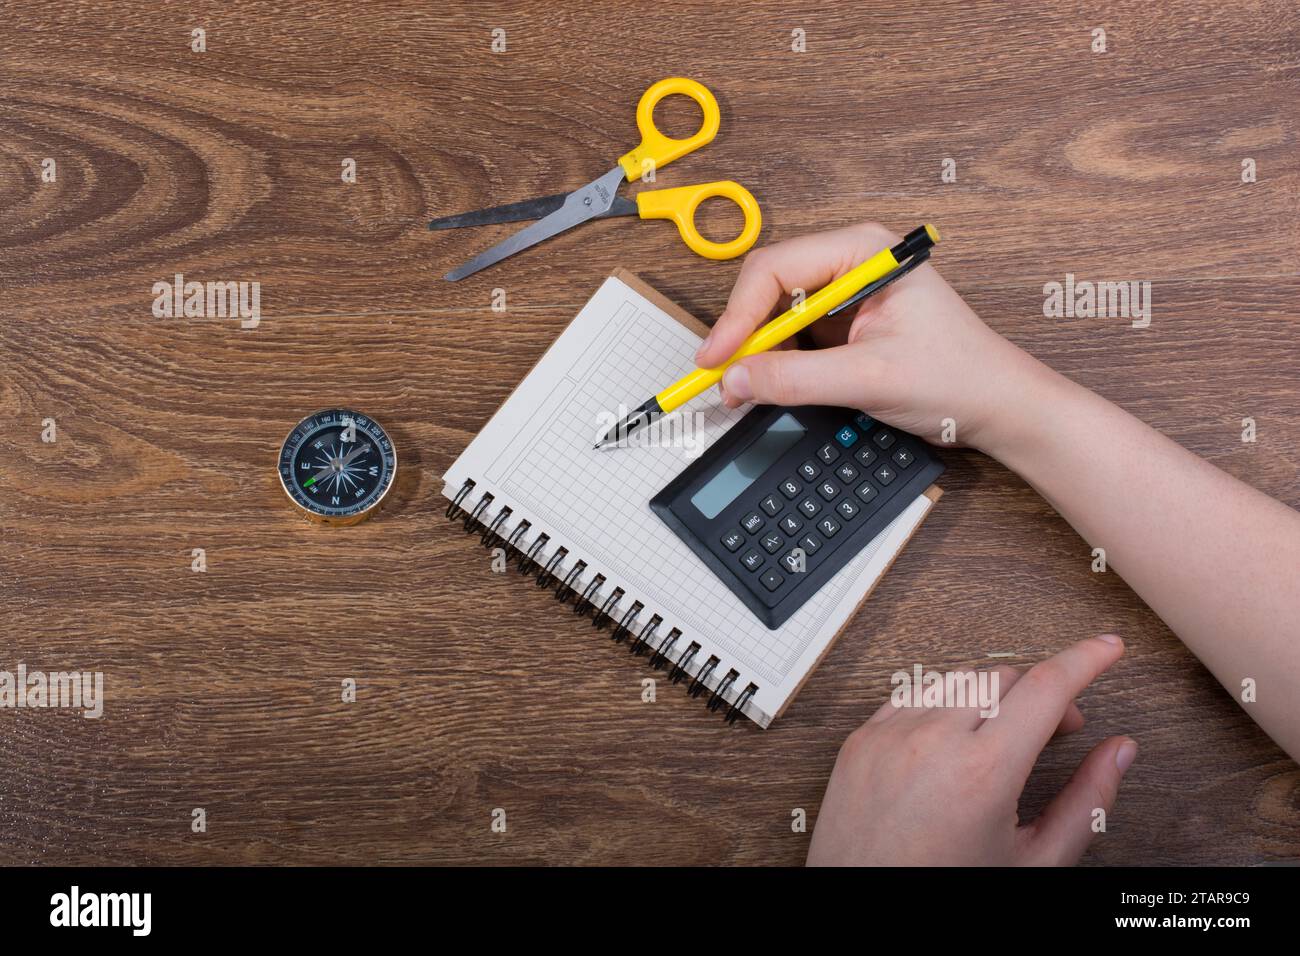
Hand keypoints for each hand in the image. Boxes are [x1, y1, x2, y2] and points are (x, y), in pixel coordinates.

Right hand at [696, 222, 1055, 454]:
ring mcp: (846, 293)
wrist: (995, 406)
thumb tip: (736, 379)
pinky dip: (776, 363)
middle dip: (745, 336)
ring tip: (751, 389)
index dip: (737, 316)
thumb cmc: (959, 376)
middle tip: (726, 379)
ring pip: (774, 314)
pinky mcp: (843, 324)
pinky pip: (791, 336)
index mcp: (863, 251)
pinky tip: (776, 385)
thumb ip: (796, 379)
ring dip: (759, 352)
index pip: (775, 269)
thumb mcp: (869, 379)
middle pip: (767, 288)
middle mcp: (851, 263)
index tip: (716, 359)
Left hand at [806, 635, 1136, 865]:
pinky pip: (911, 693)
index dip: (1086, 660)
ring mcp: (890, 736)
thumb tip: (1119, 752)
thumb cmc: (946, 894)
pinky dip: (943, 703)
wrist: (866, 915)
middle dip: (1041, 693)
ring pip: (958, 679)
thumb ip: (1087, 803)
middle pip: (1005, 678)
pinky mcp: (861, 740)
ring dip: (992, 695)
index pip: (1047, 687)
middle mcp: (932, 741)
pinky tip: (955, 735)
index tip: (1107, 648)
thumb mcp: (1034, 862)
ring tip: (1003, 737)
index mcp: (983, 772)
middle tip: (1058, 728)